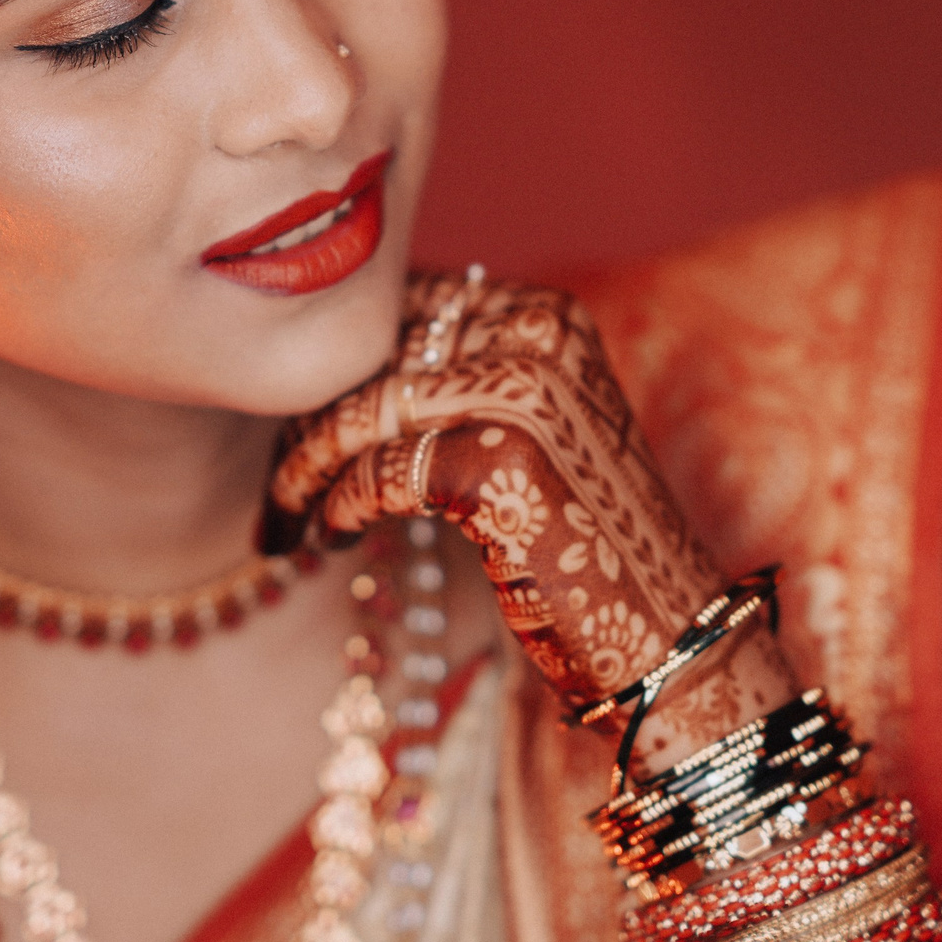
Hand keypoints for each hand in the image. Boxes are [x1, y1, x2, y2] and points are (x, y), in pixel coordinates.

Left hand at [266, 269, 797, 775]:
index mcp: (544, 313)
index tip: (296, 421)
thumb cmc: (582, 542)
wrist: (662, 635)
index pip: (403, 307)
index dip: (338, 366)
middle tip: (278, 476)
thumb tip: (325, 369)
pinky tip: (329, 533)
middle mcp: (540, 336)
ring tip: (285, 514)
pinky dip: (336, 506)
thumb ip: (451, 382)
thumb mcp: (524, 432)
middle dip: (306, 416)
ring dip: (301, 468)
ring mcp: (524, 394)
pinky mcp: (502, 463)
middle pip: (374, 353)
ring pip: (362, 408)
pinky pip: (376, 470)